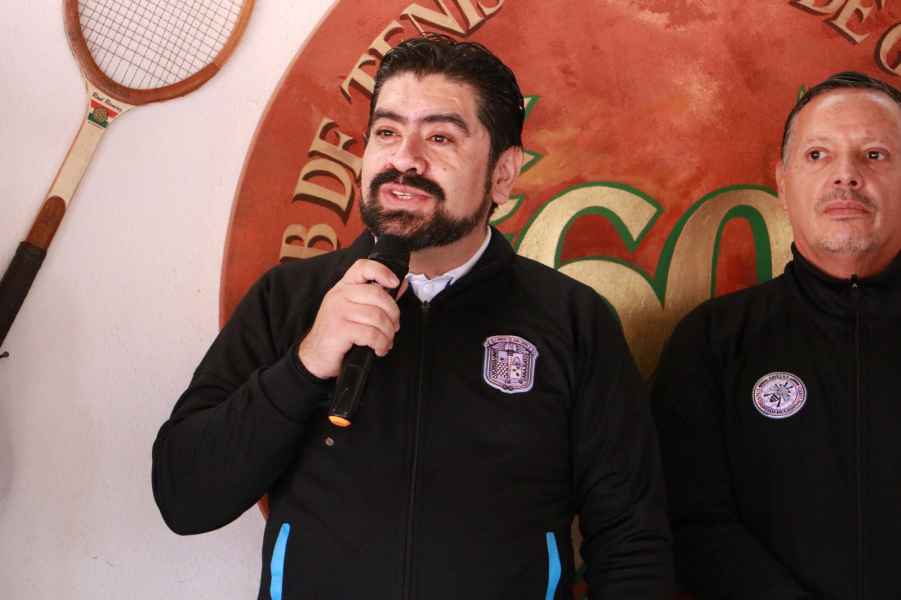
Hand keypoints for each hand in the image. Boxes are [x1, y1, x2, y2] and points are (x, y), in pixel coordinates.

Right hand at [298, 258, 405, 378]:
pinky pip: (370, 334)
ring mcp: (338, 311)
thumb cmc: (337, 333)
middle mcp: (339, 295)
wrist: (315, 356)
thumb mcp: (354, 311)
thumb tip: (401, 285)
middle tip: (394, 327)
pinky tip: (378, 349)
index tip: (395, 282)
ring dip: (388, 332)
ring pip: (377, 316)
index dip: (382, 271)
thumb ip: (376, 299)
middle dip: (393, 313)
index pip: (362, 267)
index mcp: (344, 287)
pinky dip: (380, 344)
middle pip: (377, 294)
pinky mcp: (339, 329)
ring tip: (386, 341)